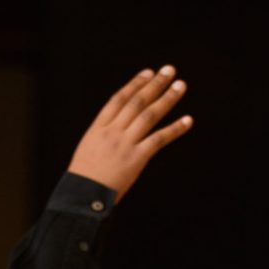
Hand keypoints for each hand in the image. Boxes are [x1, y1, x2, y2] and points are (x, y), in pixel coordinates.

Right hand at [69, 66, 192, 198]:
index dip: (135, 84)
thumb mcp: (88, 150)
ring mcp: (124, 144)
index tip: (149, 73)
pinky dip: (175, 129)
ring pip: (149, 115)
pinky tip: (188, 121)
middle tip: (169, 70)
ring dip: (167, 98)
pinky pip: (159, 139)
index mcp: (98, 128)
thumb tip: (119, 127)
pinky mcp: (136, 158)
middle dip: (155, 84)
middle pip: (137, 102)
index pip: (119, 99)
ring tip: (181, 86)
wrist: (81, 197)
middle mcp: (112, 131)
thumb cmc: (83, 179)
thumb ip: (103, 137)